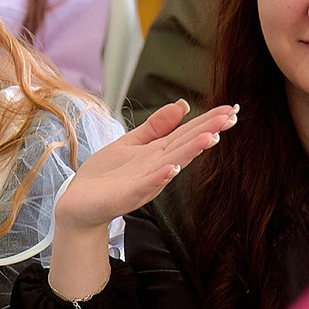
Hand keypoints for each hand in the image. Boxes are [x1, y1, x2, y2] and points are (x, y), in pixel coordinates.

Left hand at [57, 101, 235, 231]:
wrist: (79, 204)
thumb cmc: (105, 176)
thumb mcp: (131, 142)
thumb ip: (156, 126)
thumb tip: (182, 104)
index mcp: (157, 153)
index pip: (187, 133)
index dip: (208, 121)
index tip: (230, 109)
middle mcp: (156, 167)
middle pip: (185, 146)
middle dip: (207, 132)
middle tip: (229, 118)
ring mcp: (144, 181)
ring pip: (172, 164)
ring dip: (190, 152)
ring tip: (209, 138)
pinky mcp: (126, 195)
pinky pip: (146, 185)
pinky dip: (159, 177)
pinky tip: (172, 168)